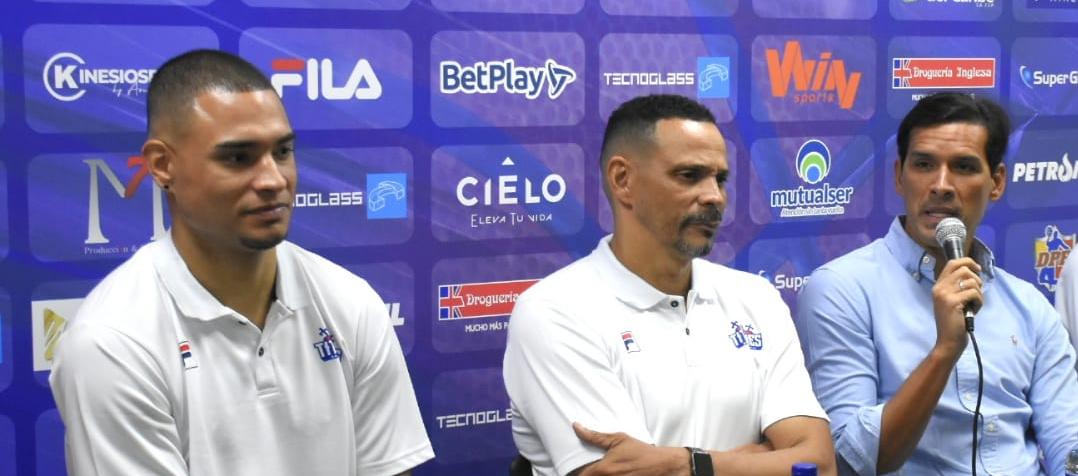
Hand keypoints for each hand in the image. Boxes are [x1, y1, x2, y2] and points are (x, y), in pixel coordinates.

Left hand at [571, 422, 690, 475]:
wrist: (664, 466)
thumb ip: (595, 436)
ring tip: (604, 471)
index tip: (577, 470)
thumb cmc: (641, 452)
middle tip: (589, 470)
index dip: (576, 474)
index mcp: (603, 470)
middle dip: (587, 475)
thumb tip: (576, 427)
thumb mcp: (619, 440)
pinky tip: (613, 474)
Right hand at [931, 257, 982, 355]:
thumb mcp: (952, 301)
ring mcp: (944, 294)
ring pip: (971, 282)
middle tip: (977, 293)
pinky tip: (974, 310)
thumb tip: (973, 273)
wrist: (948, 341)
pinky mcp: (952, 302)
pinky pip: (974, 293)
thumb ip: (957, 287)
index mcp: (938, 286)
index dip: (968, 262)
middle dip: (977, 280)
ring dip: (979, 293)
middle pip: (964, 270)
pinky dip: (979, 301)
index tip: (977, 269)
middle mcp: (939, 287)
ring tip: (974, 304)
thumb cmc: (954, 322)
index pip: (952, 263)